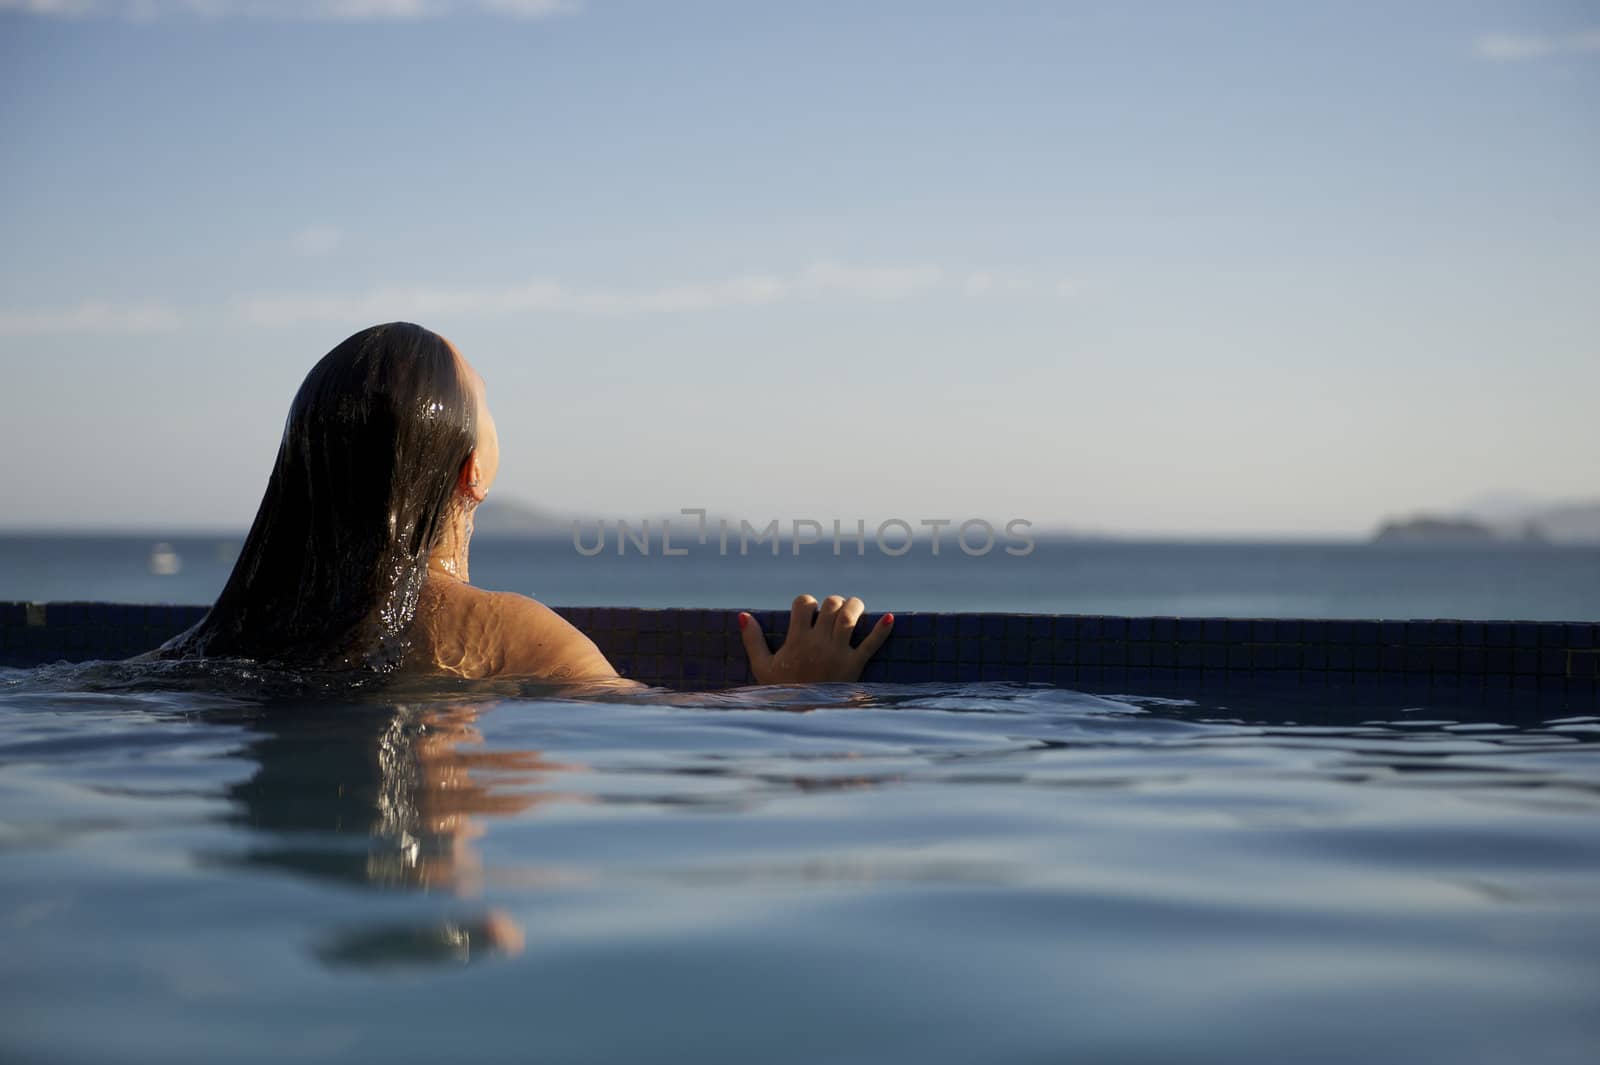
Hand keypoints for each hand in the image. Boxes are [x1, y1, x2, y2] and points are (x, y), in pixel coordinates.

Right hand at [738, 594, 893, 683]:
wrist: (804, 717)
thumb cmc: (783, 691)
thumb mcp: (762, 667)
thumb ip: (753, 640)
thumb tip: (744, 615)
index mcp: (797, 640)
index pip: (804, 604)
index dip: (806, 603)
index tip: (807, 612)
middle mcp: (819, 642)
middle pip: (830, 605)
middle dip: (832, 603)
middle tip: (832, 612)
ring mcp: (838, 652)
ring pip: (850, 616)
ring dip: (854, 606)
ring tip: (853, 608)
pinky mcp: (855, 665)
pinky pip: (872, 644)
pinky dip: (882, 630)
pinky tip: (890, 618)